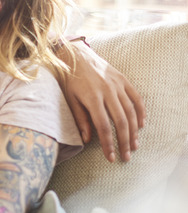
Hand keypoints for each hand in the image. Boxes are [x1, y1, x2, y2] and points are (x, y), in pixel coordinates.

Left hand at [61, 42, 145, 161]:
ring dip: (134, 131)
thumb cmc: (70, 79)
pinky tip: (141, 125)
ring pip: (130, 112)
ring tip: (134, 145)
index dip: (108, 144)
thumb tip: (87, 140)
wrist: (76, 55)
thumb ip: (80, 119)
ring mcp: (117, 85)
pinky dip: (140, 112)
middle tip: (126, 157)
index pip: (103, 126)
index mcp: (92, 97)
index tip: (111, 157)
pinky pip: (136, 98)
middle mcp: (107, 91)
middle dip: (124, 141)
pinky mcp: (123, 80)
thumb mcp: (70, 99)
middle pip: (120, 121)